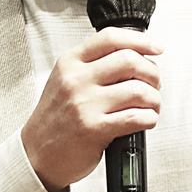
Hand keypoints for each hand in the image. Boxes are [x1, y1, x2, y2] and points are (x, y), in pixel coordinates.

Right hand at [21, 26, 162, 191]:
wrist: (36, 154)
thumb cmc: (55, 118)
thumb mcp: (65, 80)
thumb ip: (94, 65)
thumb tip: (135, 56)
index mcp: (70, 62)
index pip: (111, 38)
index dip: (140, 40)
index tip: (156, 48)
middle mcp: (77, 80)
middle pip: (130, 61)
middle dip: (152, 73)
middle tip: (154, 83)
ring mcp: (85, 104)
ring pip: (138, 90)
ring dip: (154, 99)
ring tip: (151, 105)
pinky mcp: (95, 129)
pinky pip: (137, 117)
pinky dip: (150, 118)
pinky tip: (146, 120)